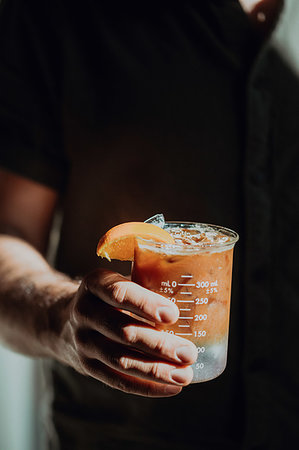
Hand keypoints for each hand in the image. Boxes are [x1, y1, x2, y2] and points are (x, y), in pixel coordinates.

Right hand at [61, 269, 196, 396]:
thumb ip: (144, 283)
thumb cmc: (105, 297)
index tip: (173, 314)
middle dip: (159, 345)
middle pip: (123, 332)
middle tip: (188, 352)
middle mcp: (84, 312)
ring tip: (185, 374)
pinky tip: (170, 387)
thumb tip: (195, 292)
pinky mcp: (86, 366)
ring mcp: (82, 342)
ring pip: (121, 360)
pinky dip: (146, 387)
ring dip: (155, 370)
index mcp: (94, 284)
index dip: (146, 305)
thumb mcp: (114, 280)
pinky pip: (117, 381)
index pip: (119, 293)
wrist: (62, 319)